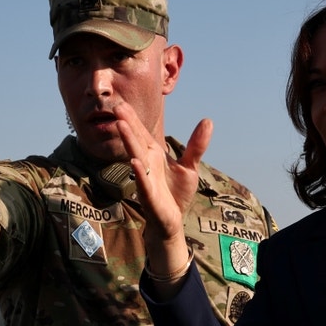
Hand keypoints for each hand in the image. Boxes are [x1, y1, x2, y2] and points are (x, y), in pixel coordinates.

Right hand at [115, 102, 211, 290]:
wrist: (172, 222)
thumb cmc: (176, 194)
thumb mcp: (190, 166)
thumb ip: (197, 145)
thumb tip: (208, 120)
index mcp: (154, 155)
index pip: (142, 134)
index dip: (133, 119)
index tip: (122, 103)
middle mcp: (147, 164)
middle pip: (136, 141)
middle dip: (127, 124)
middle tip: (117, 106)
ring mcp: (147, 179)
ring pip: (137, 157)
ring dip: (129, 142)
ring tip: (121, 126)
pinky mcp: (150, 196)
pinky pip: (143, 182)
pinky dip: (140, 172)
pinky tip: (134, 161)